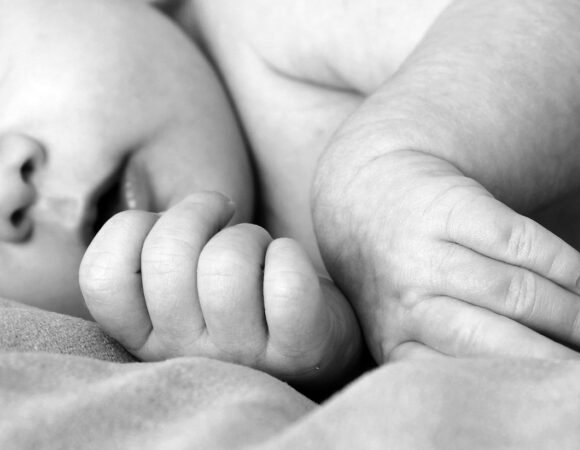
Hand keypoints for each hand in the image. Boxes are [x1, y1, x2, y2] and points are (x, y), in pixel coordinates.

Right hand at [80, 192, 360, 383]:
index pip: (101, 277)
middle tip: (223, 216)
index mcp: (145, 336)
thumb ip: (156, 249)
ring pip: (226, 265)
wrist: (314, 340)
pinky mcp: (297, 350)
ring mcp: (242, 356)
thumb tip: (147, 197)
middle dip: (197, 211)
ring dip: (248, 236)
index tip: (166, 223)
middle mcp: (186, 353)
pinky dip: (289, 255)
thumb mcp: (183, 279)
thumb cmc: (240, 292)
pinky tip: (287, 262)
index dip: (132, 227)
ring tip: (258, 249)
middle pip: (166, 257)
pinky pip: (287, 285)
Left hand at [315, 150, 579, 361]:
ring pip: (514, 292)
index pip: (462, 373)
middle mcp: (407, 298)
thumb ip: (451, 348)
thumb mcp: (407, 318)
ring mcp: (426, 250)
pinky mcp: (450, 204)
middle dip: (556, 357)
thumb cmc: (405, 270)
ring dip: (572, 315)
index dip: (518, 385)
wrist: (371, 191)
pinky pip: (518, 241)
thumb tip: (534, 379)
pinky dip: (562, 263)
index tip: (558, 392)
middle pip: (494, 339)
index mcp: (396, 339)